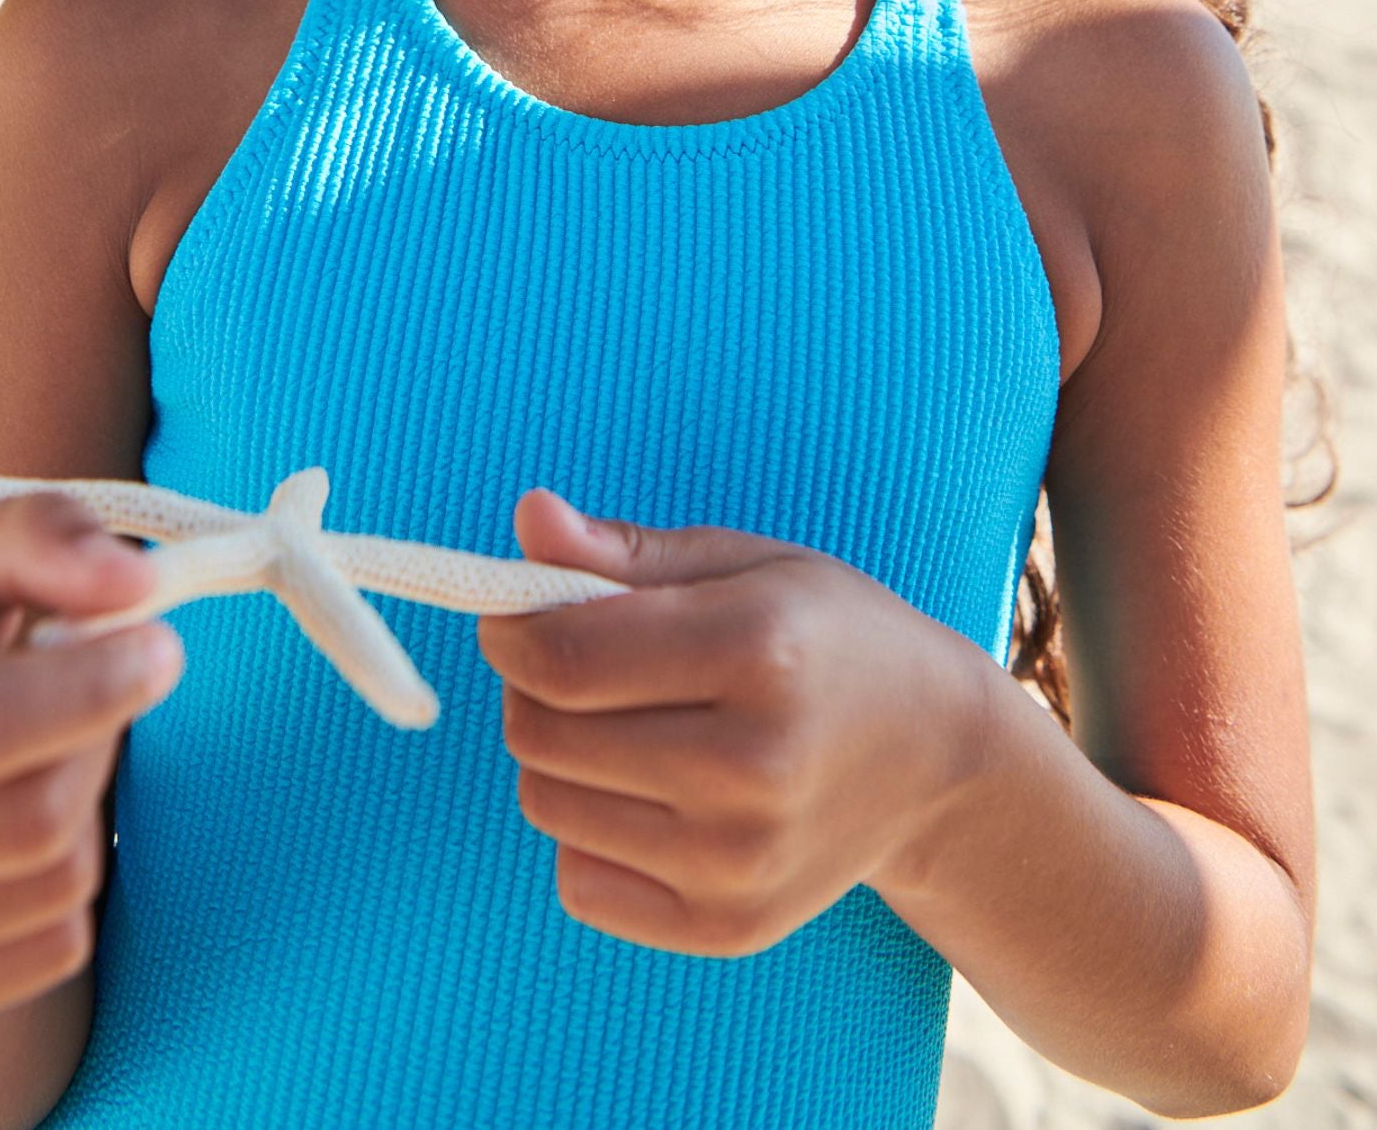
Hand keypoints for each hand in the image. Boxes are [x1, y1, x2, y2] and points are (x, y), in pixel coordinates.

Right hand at [0, 492, 184, 1024]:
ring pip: (52, 884)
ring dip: (92, 797)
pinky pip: (54, 947)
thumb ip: (38, 534)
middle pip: (24, 819)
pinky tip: (23, 814)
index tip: (162, 645)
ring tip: (48, 742)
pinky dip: (76, 872)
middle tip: (106, 679)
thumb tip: (134, 583)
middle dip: (98, 737)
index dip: (83, 690)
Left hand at [475, 489, 982, 957]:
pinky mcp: (729, 927)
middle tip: (573, 662)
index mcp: (758, 651)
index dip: (510, 629)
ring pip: (549, 806)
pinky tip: (648, 794)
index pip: (565, 657)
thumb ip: (623, 551)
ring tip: (620, 723)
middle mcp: (753, 766)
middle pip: (545, 734)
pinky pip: (579, 882)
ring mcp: (741, 860)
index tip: (510, 612)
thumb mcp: (742, 564)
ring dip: (554, 757)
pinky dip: (587, 832)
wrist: (937, 760)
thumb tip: (529, 519)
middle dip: (529, 687)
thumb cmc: (828, 639)